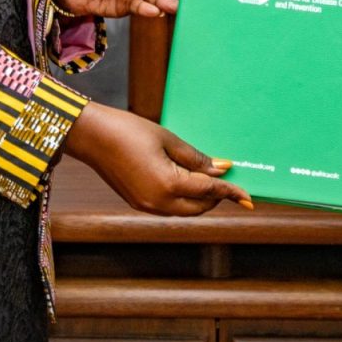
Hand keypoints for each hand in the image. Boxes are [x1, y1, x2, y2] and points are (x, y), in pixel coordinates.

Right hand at [62, 102, 253, 214]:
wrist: (92, 136)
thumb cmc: (129, 130)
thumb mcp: (168, 139)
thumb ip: (196, 158)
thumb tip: (221, 169)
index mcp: (168, 185)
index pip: (209, 192)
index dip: (231, 193)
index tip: (249, 198)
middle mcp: (158, 203)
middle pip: (199, 208)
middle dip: (216, 197)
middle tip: (228, 180)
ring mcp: (146, 206)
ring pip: (185, 211)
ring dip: (200, 200)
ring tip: (209, 179)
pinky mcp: (138, 203)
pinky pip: (169, 208)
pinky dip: (183, 199)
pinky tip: (187, 181)